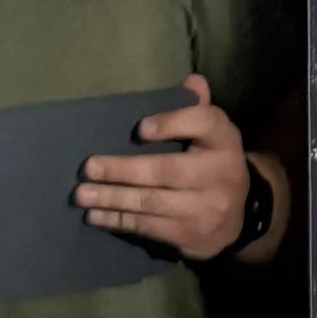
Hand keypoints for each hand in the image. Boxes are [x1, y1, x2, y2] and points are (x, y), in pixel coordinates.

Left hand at [76, 75, 260, 261]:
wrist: (234, 221)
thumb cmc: (212, 164)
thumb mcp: (212, 136)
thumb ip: (198, 109)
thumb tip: (192, 81)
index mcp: (225, 140)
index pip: (204, 123)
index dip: (172, 123)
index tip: (140, 128)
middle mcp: (220, 173)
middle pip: (167, 170)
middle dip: (124, 169)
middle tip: (89, 167)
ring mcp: (205, 208)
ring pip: (151, 202)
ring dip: (112, 198)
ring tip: (82, 194)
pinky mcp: (188, 235)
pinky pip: (148, 226)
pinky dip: (118, 221)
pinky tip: (95, 216)